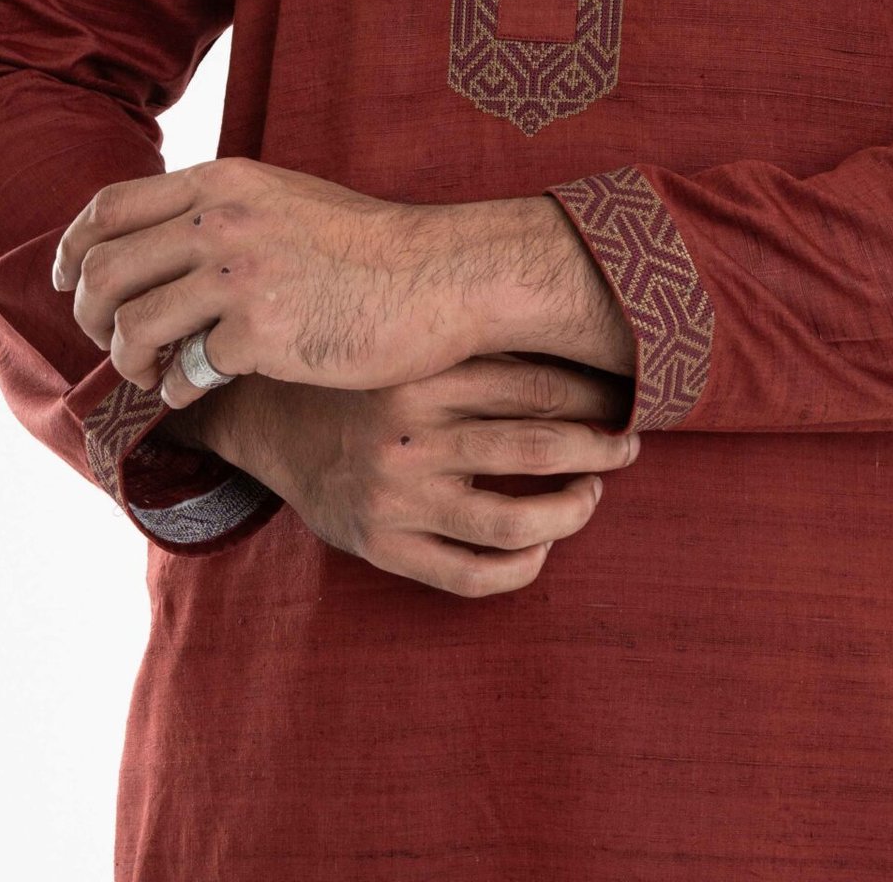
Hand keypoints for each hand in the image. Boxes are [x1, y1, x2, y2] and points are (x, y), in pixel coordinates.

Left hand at [52, 157, 482, 404]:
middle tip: (110, 340)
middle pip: (104, 271)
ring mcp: (239, 279)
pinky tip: (196, 390)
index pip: (110, 209)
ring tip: (151, 373)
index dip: (73, 249)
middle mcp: (221, 223)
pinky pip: (184, 372)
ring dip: (128, 360)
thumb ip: (222, 210)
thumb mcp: (285, 198)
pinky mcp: (261, 336)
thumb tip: (157, 240)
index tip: (68, 280)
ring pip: (131, 327)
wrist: (437, 276)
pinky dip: (177, 389)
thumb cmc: (367, 245)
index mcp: (223, 182)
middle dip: (90, 315)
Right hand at [210, 353, 642, 598]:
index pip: (537, 386)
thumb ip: (475, 338)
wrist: (265, 416)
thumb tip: (572, 316)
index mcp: (424, 374)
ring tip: (590, 496)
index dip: (595, 396)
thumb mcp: (411, 340)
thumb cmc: (363, 372)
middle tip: (628, 446)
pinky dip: (520, 567)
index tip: (627, 398)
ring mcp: (396, 498)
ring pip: (514, 521)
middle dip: (601, 450)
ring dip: (571, 511)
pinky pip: (468, 575)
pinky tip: (540, 547)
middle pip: (538, 448)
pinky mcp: (381, 546)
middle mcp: (411, 437)